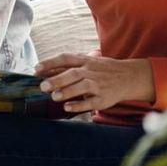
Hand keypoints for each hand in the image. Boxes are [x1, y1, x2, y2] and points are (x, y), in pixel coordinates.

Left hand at [35, 53, 154, 113]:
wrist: (130, 77)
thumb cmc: (101, 69)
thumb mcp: (87, 62)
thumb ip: (67, 66)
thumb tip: (42, 71)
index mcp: (85, 60)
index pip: (66, 58)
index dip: (50, 62)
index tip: (36, 69)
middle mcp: (91, 71)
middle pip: (73, 73)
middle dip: (57, 79)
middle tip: (42, 86)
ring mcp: (99, 85)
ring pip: (83, 86)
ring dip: (68, 91)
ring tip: (54, 97)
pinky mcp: (104, 99)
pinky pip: (91, 102)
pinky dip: (79, 105)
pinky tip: (67, 107)